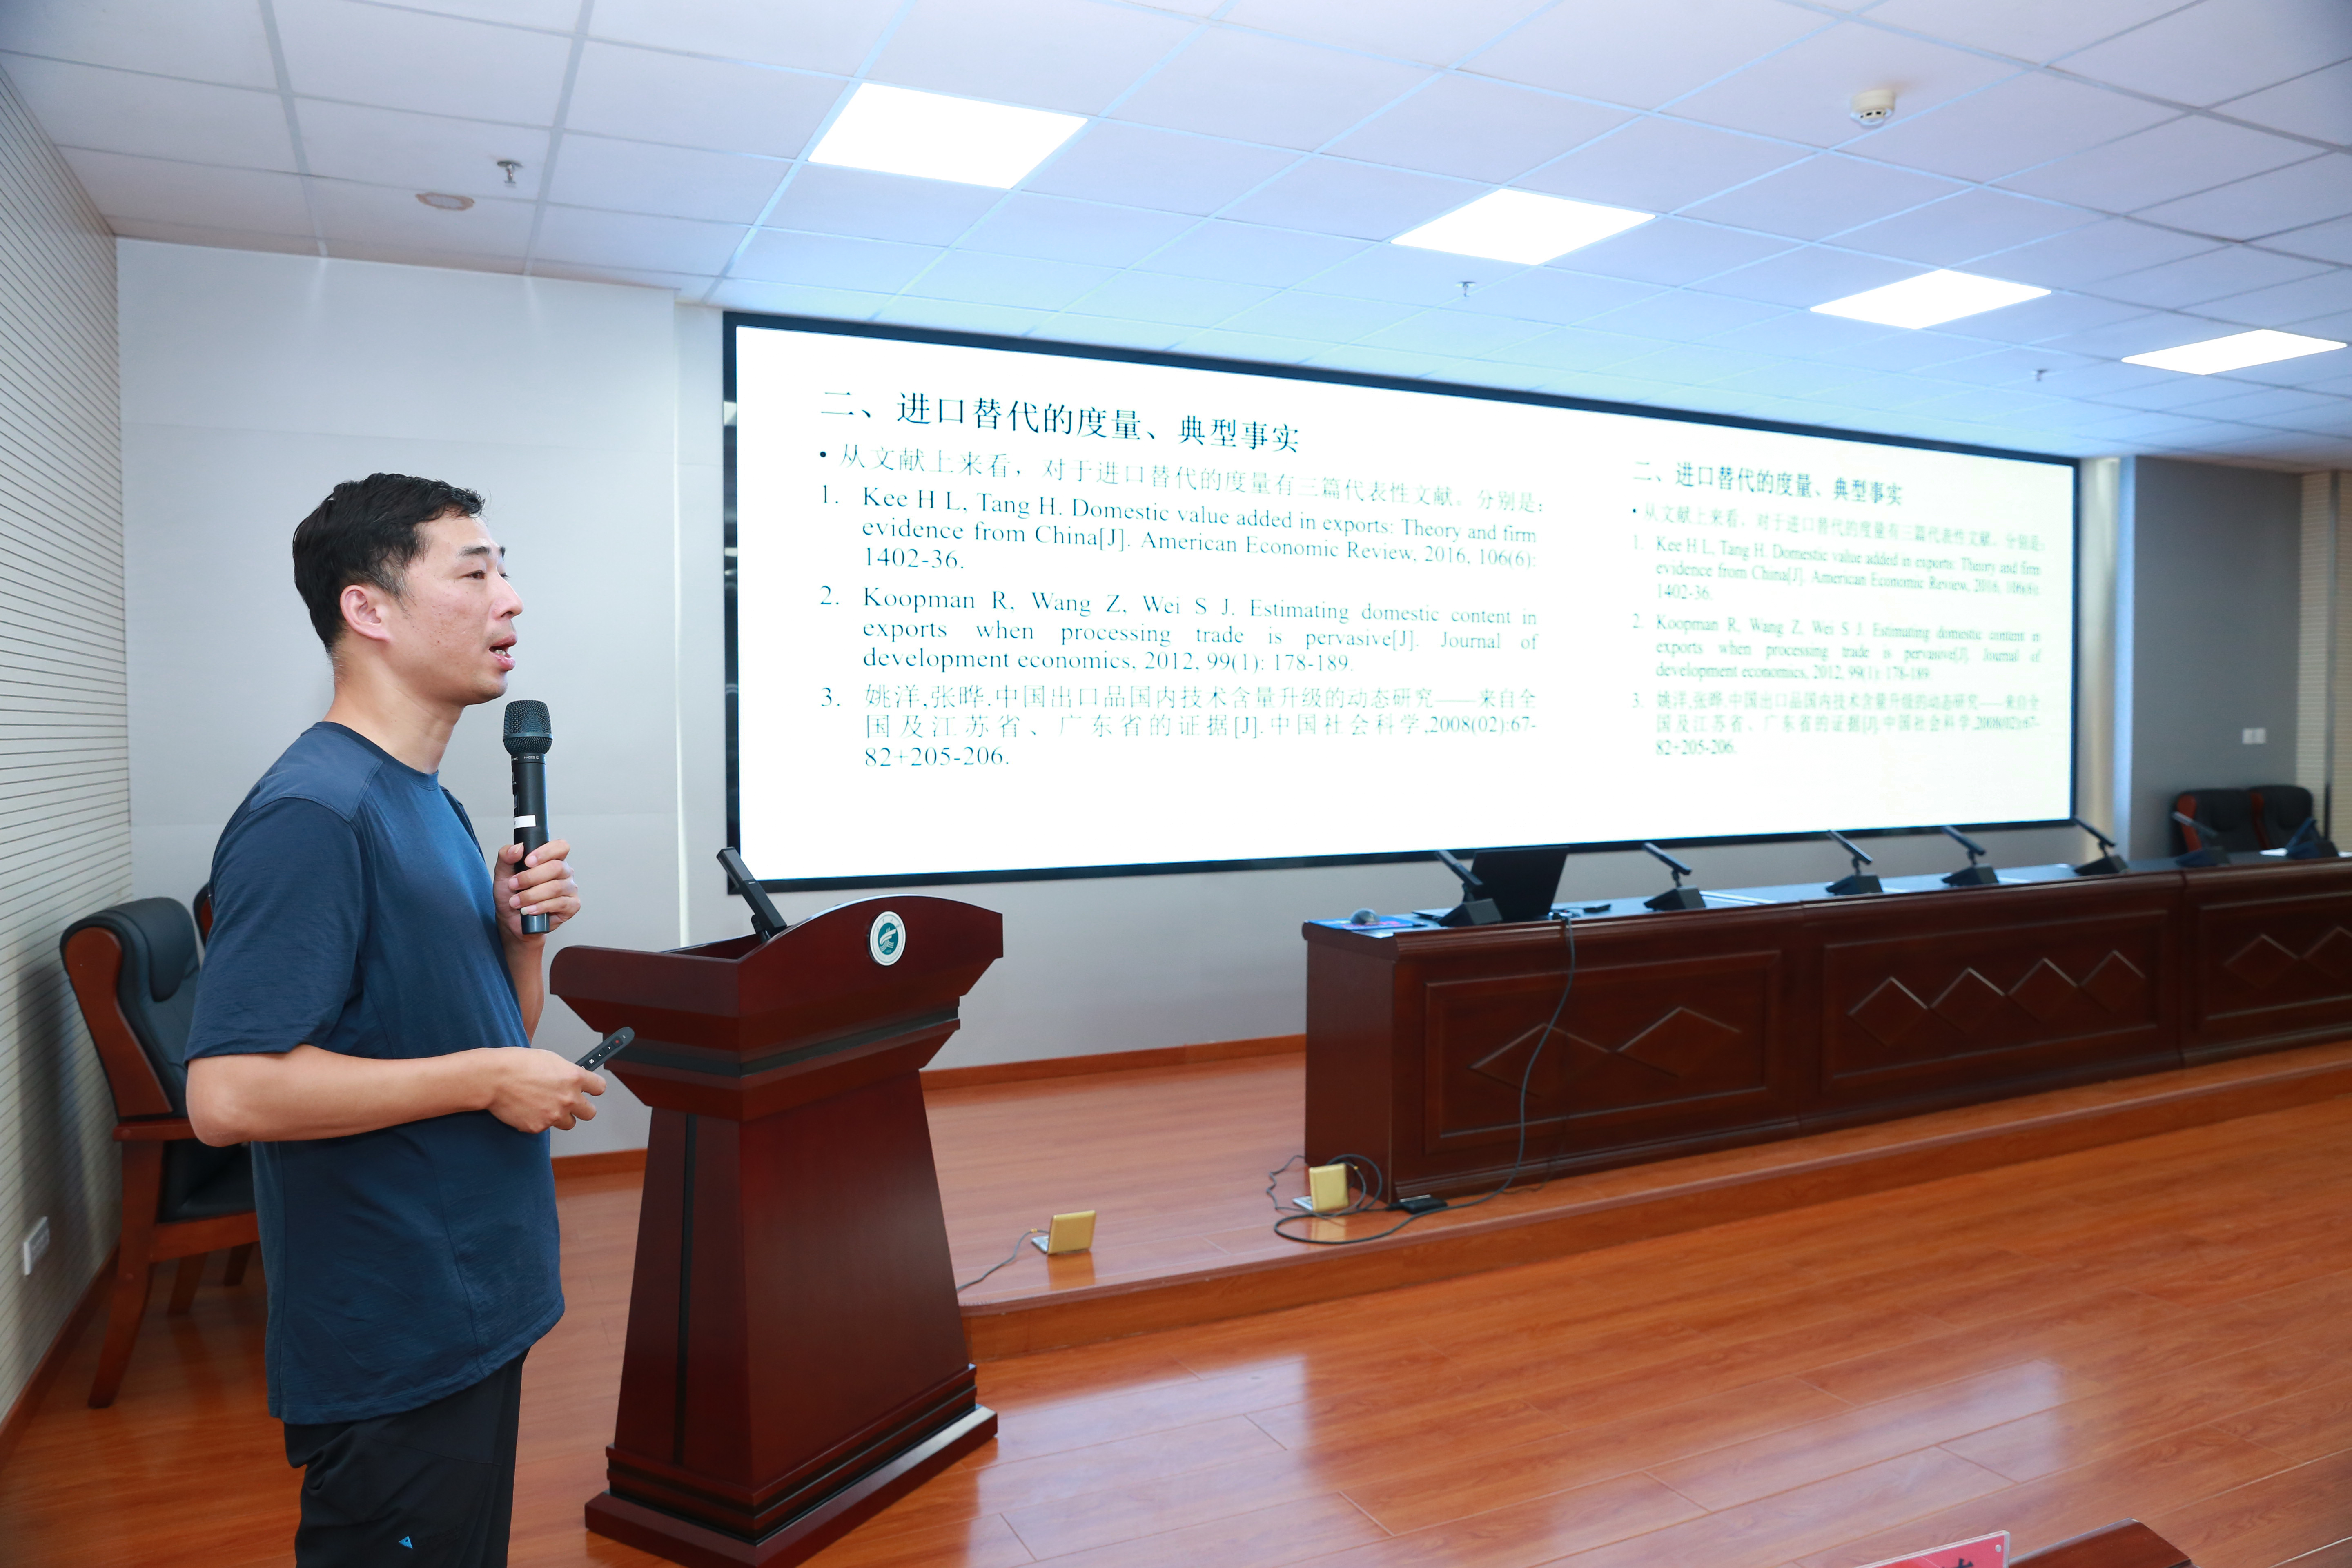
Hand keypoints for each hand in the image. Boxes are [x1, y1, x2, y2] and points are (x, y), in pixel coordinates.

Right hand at [481, 1046, 603, 1133]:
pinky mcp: (538, 1127)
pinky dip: (538, 1121)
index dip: (594, 1089)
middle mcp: (568, 1098)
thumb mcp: (550, 1060)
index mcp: (574, 1077)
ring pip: (568, 1123)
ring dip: (560, 1117)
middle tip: (569, 1104)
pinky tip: (526, 1109)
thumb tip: (574, 1079)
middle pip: (590, 1113)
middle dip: (581, 1109)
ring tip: (543, 1106)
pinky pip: (544, 1127)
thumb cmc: (517, 1064)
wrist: (493, 1078)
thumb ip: (567, 1073)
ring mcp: (554, 1115)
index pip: (599, 1088)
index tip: (590, 1090)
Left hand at [497, 837, 578, 942]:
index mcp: (552, 859)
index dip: (546, 852)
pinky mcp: (572, 906)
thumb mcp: (502, 873)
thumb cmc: (511, 895)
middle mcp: (564, 872)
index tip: (527, 861)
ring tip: (516, 902)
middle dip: (531, 877)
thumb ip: (506, 857)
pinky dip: (541, 907)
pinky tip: (529, 910)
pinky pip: (560, 903)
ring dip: (532, 895)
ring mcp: (570, 889)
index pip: (560, 847)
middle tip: (513, 885)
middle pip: (557, 867)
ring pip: (556, 887)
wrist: (511, 920)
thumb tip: (518, 848)